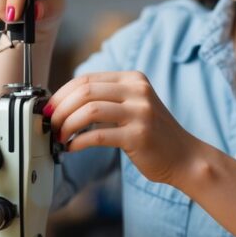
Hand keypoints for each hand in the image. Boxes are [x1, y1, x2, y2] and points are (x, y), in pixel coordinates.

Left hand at [45, 71, 203, 184]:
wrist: (185, 157)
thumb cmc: (153, 134)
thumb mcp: (133, 105)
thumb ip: (106, 99)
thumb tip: (64, 103)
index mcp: (133, 79)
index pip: (87, 79)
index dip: (62, 93)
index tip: (50, 107)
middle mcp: (138, 92)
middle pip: (85, 92)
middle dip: (61, 108)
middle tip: (51, 123)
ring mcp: (140, 113)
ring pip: (88, 111)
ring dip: (67, 125)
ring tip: (60, 136)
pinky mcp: (138, 136)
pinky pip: (97, 135)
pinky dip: (78, 142)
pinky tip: (72, 148)